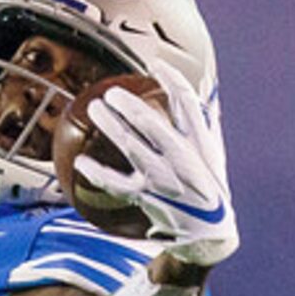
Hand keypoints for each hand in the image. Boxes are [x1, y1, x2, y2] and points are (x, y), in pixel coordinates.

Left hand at [76, 61, 237, 268]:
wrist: (209, 231)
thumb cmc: (208, 186)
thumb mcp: (213, 154)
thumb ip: (205, 125)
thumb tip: (202, 95)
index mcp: (200, 142)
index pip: (187, 102)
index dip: (172, 79)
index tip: (156, 64)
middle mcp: (181, 156)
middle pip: (149, 121)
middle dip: (128, 103)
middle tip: (111, 92)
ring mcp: (162, 176)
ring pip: (130, 145)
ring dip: (110, 124)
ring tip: (95, 109)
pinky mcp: (146, 196)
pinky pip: (115, 182)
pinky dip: (97, 171)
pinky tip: (80, 162)